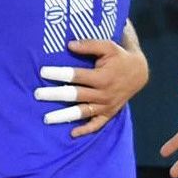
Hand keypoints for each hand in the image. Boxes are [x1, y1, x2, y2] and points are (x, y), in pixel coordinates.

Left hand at [34, 38, 149, 138]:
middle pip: (75, 95)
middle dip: (55, 95)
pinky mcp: (109, 113)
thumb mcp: (108, 46)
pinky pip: (97, 124)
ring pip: (82, 112)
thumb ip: (89, 45)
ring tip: (47, 119)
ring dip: (64, 116)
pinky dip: (86, 130)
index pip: (76, 76)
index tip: (42, 72)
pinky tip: (72, 133)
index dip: (59, 74)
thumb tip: (69, 44)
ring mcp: (106, 105)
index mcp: (102, 77)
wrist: (139, 73)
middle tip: (37, 94)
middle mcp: (103, 93)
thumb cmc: (120, 57)